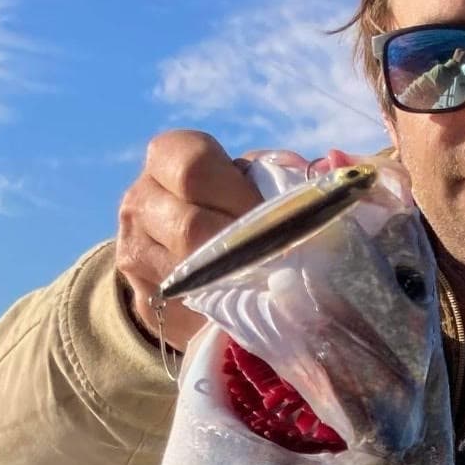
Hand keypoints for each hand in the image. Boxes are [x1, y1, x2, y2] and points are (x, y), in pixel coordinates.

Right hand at [115, 130, 259, 355]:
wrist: (187, 254)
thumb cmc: (230, 206)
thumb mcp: (249, 179)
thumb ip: (279, 172)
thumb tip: (331, 168)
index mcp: (166, 158)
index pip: (194, 166)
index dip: (236, 193)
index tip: (263, 215)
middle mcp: (139, 201)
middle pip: (189, 225)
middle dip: (237, 245)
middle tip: (270, 256)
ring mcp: (133, 251)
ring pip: (186, 273)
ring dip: (230, 281)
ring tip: (259, 279)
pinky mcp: (143, 298)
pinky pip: (184, 306)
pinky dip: (218, 306)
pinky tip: (238, 302)